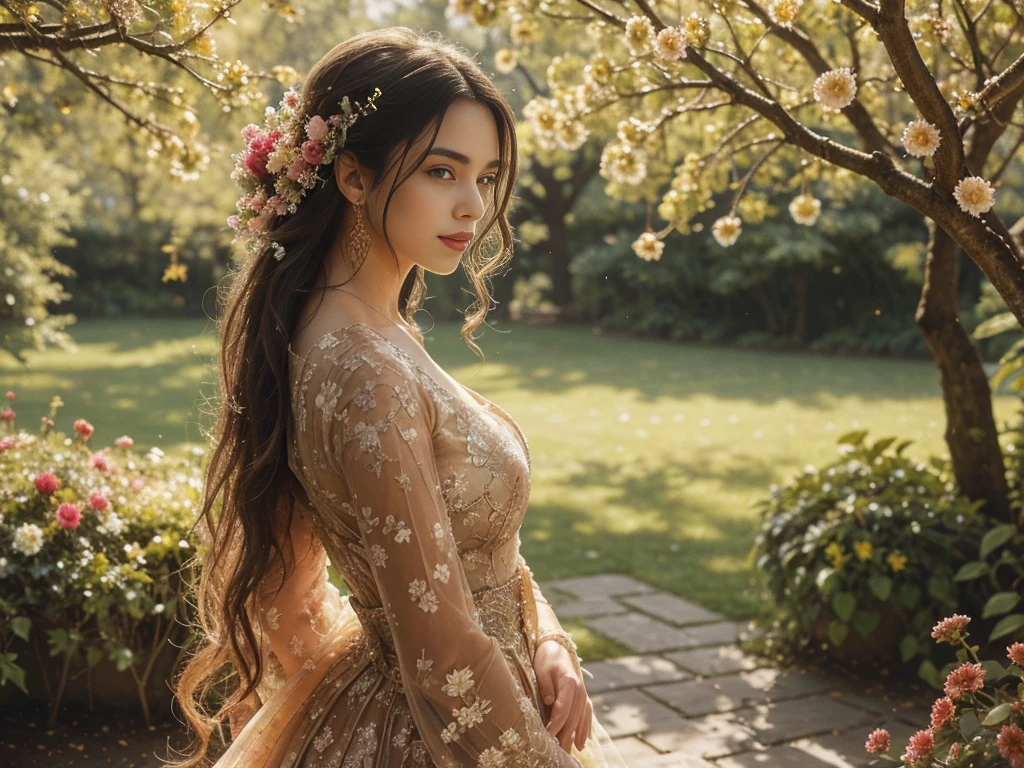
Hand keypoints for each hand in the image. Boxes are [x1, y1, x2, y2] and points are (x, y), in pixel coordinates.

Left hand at [534, 639, 592, 753]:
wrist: (556, 647)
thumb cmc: (546, 659)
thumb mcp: (541, 670)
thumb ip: (546, 686)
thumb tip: (549, 701)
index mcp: (569, 683)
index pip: (563, 709)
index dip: (556, 724)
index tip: (548, 736)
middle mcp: (580, 690)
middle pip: (573, 718)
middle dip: (566, 736)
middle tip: (560, 752)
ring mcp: (583, 693)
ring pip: (582, 718)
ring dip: (577, 735)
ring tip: (573, 751)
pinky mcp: (583, 696)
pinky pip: (587, 714)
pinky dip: (586, 727)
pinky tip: (585, 740)